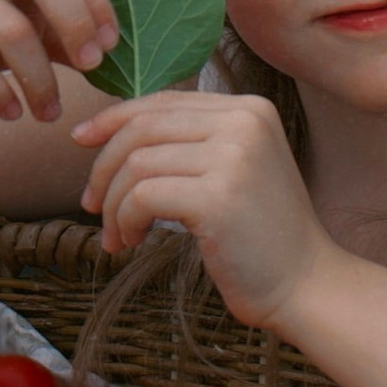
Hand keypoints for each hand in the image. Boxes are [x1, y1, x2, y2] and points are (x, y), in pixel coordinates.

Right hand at [0, 0, 117, 123]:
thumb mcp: (26, 25)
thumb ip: (66, 33)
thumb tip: (121, 60)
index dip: (97, 1)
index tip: (110, 46)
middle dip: (75, 22)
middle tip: (91, 68)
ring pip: (11, 30)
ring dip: (39, 80)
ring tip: (48, 113)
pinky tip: (10, 113)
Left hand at [72, 88, 326, 328]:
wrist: (306, 285)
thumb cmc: (259, 236)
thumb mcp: (231, 170)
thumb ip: (189, 142)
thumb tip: (110, 129)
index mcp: (248, 109)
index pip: (162, 101)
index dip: (113, 118)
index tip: (81, 141)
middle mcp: (244, 122)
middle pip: (142, 127)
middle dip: (104, 165)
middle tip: (91, 204)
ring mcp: (233, 156)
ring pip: (136, 163)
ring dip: (114, 203)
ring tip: (117, 234)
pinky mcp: (218, 196)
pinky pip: (143, 195)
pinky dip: (125, 220)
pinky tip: (131, 241)